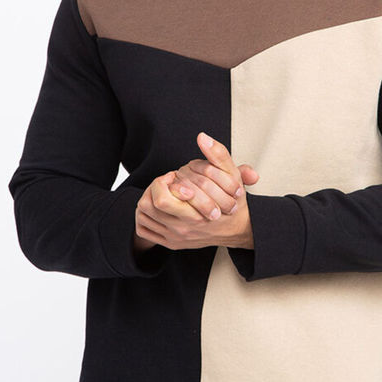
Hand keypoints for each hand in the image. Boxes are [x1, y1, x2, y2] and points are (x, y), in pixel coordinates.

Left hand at [134, 133, 256, 252]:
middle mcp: (183, 229)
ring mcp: (175, 238)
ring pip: (144, 215)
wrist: (237, 228)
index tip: (175, 175)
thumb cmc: (233, 201)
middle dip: (154, 187)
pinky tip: (158, 206)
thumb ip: (219, 155)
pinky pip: (144, 229)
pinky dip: (145, 216)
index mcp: (195, 216)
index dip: (164, 180)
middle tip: (167, 182)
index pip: (162, 199)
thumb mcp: (231, 176)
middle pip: (149, 206)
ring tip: (163, 191)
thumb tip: (202, 137)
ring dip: (149, 198)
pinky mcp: (170, 243)